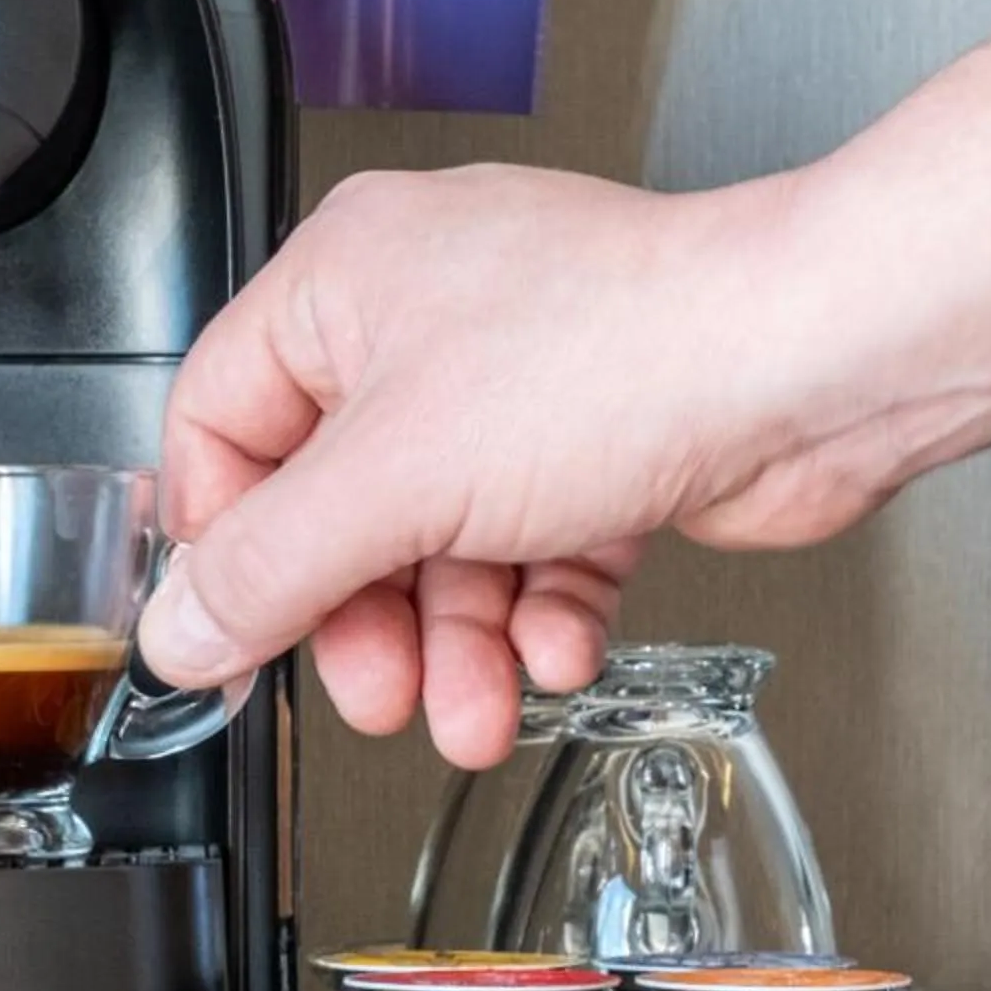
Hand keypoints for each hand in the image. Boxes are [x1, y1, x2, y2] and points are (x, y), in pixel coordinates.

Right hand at [134, 163, 895, 765]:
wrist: (809, 365)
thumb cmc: (625, 349)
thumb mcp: (396, 479)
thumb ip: (271, 568)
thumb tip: (181, 630)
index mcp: (347, 281)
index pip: (224, 422)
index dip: (226, 542)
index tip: (237, 634)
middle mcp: (430, 320)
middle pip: (340, 506)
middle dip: (364, 619)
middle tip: (380, 692)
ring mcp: (525, 383)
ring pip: (444, 544)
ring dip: (458, 643)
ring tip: (476, 709)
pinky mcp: (607, 444)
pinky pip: (537, 550)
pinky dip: (541, 613)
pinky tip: (558, 649)